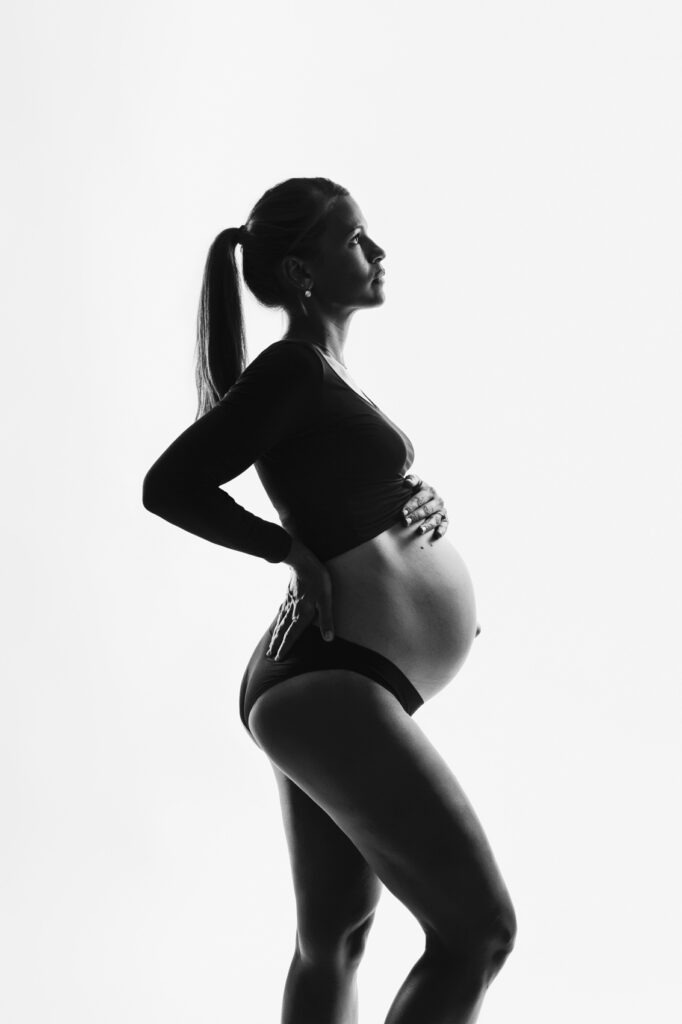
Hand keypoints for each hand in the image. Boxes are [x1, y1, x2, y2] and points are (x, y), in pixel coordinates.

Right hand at [266, 539, 334, 659]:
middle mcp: (293, 611)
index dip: (285, 647)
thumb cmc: (317, 579)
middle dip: (277, 644)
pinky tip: (278, 619)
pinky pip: (282, 611)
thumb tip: (328, 638)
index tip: (277, 658)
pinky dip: (278, 619)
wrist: (302, 561)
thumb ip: (327, 620)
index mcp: (302, 615)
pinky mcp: (289, 594)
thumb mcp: (326, 599)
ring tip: (270, 643)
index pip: (292, 635)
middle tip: (270, 655)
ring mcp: (290, 602)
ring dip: (276, 634)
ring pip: (281, 622)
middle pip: (283, 631)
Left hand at [402, 474, 448, 538]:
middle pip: (426, 509)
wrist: (424, 500)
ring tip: (420, 531)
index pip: (419, 499)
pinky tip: (436, 535)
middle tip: (406, 522)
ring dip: (428, 525)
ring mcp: (441, 510)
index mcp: (429, 491)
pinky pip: (445, 525)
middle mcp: (437, 500)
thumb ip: (411, 479)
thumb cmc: (415, 492)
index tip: (402, 513)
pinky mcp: (445, 519)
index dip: (411, 505)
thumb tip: (407, 483)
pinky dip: (442, 530)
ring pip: (435, 518)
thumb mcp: (414, 484)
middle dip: (416, 516)